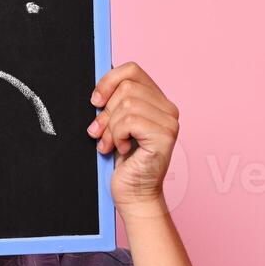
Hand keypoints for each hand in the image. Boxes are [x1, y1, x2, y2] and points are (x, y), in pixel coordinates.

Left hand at [88, 62, 178, 215]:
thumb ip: (114, 104)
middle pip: (126, 87)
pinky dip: (117, 136)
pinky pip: (129, 121)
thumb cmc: (124, 164)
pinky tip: (122, 150)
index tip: (95, 102)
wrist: (133, 195)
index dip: (108, 81)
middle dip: (106, 112)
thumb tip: (99, 88)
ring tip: (110, 144)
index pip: (132, 70)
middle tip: (100, 132)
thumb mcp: (115, 126)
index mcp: (158, 102)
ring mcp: (169, 123)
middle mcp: (168, 109)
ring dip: (110, 128)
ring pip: (126, 104)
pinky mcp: (164, 137)